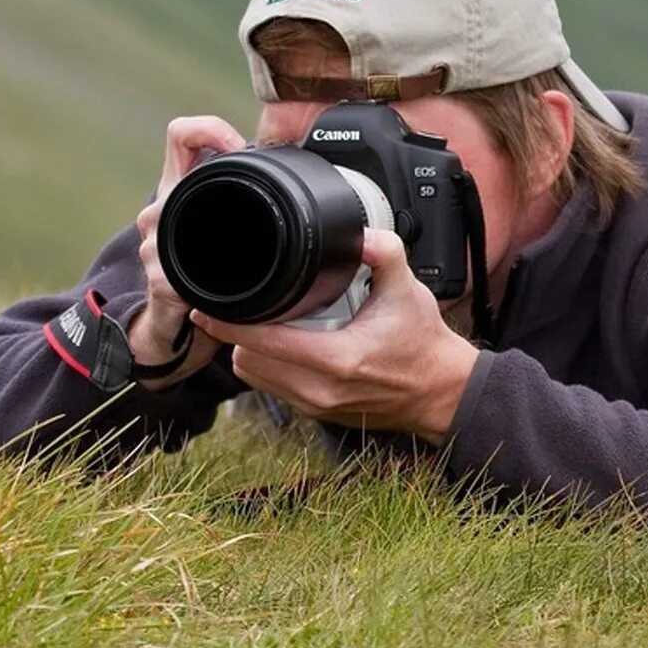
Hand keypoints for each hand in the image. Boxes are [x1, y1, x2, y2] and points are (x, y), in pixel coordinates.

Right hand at [128, 115, 247, 389]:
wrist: (169, 325)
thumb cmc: (200, 271)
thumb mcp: (218, 224)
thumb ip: (240, 197)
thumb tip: (296, 171)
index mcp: (179, 191)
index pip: (180, 135)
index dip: (207, 129)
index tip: (237, 147)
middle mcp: (159, 211)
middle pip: (177, 175)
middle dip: (220, 187)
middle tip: (255, 202)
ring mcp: (154, 245)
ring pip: (178, 221)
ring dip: (215, 236)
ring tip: (236, 256)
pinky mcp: (160, 279)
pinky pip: (183, 271)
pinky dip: (206, 280)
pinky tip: (214, 290)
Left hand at [192, 229, 481, 443]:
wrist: (440, 391)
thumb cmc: (423, 343)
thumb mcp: (408, 291)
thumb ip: (386, 255)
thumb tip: (360, 233)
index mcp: (338, 359)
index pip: (263, 343)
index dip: (228, 325)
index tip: (207, 309)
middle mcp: (321, 390)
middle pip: (249, 361)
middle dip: (240, 334)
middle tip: (242, 307)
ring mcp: (317, 406)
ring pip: (256, 378)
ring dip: (252, 351)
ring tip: (261, 324)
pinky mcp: (318, 415)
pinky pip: (274, 390)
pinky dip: (270, 367)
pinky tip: (282, 347)